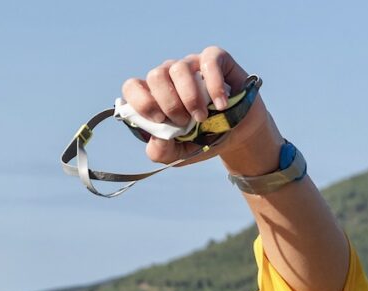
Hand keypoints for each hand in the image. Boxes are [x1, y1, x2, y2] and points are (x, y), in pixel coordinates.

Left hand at [120, 46, 280, 168]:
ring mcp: (191, 65)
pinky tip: (220, 104)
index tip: (159, 120)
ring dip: (189, 97)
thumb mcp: (177, 154)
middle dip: (168, 103)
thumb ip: (160, 151)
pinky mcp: (215, 59)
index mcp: (153, 96)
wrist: (236, 135)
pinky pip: (209, 61)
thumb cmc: (201, 139)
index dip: (141, 101)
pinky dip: (213, 84)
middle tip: (183, 122)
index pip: (132, 86)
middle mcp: (169, 77)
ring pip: (179, 68)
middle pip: (155, 75)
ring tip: (202, 117)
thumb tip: (156, 138)